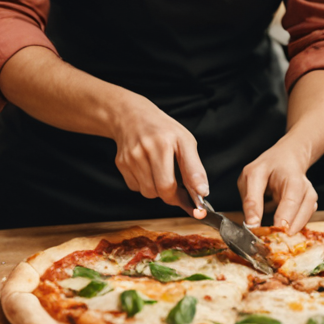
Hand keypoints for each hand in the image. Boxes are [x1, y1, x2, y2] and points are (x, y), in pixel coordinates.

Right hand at [107, 95, 207, 214]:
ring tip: (161, 174)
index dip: (188, 197)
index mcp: (168, 141)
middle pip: (163, 189)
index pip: (179, 177)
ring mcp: (132, 156)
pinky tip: (147, 170)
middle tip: (179, 193)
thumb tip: (202, 192)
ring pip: (148, 192)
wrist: (131, 116)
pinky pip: (136, 188)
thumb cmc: (163, 130)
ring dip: (158, 191)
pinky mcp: (121, 163)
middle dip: (173, 196)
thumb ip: (194, 168)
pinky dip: (144, 185)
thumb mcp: (185, 140)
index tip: (197, 208)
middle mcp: (148, 148)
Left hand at [238, 137, 317, 230]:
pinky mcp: (310, 209)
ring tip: (270, 232)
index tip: (267, 234)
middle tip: (265, 240)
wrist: (288, 159)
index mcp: (293, 180)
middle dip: (281, 231)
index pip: (290, 204)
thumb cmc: (269, 166)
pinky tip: (278, 225)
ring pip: (300, 225)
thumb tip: (252, 225)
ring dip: (285, 231)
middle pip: (298, 219)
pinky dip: (288, 228)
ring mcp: (311, 201)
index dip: (280, 221)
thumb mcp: (253, 175)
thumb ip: (252, 200)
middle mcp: (307, 191)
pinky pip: (300, 225)